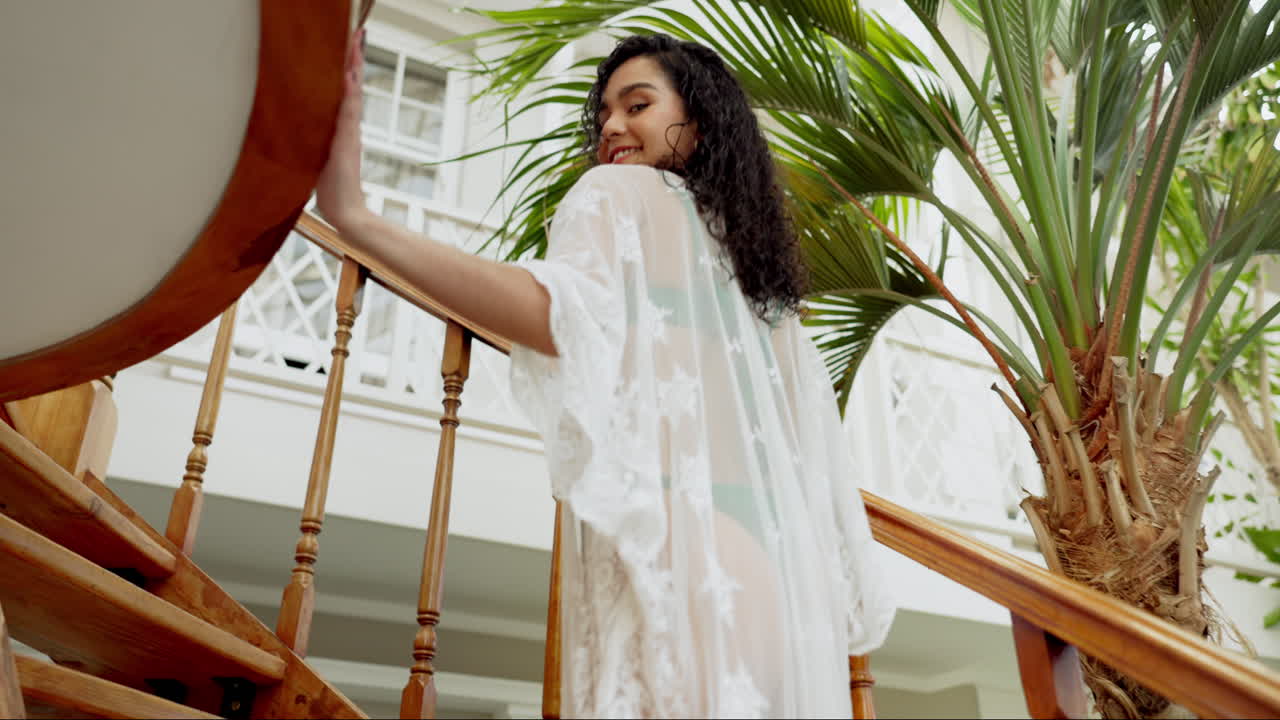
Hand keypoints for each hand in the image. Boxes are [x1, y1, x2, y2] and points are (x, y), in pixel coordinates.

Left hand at [315, 28, 368, 233]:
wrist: (344, 211)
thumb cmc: (330, 191)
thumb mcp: (317, 160)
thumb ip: (313, 146)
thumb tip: (301, 136)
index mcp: (340, 129)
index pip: (343, 91)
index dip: (345, 69)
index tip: (347, 47)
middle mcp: (348, 127)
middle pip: (351, 85)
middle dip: (353, 59)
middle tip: (357, 33)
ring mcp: (349, 133)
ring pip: (352, 92)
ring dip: (354, 67)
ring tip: (356, 43)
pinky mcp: (347, 141)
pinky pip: (349, 110)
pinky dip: (351, 91)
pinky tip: (351, 75)